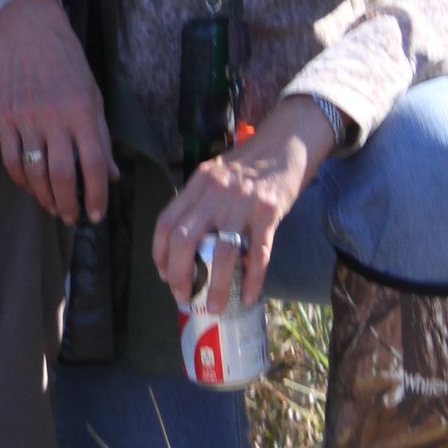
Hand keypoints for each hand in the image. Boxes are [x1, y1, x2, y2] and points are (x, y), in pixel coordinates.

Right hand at [0, 0, 115, 225]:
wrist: (28, 29)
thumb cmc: (67, 61)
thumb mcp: (93, 94)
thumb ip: (101, 136)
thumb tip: (112, 175)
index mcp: (83, 111)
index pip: (94, 164)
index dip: (97, 195)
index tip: (97, 214)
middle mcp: (55, 117)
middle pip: (62, 175)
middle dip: (68, 204)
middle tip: (71, 218)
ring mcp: (26, 118)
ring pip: (35, 172)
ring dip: (44, 197)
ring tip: (53, 207)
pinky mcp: (4, 117)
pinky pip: (11, 159)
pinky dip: (20, 179)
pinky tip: (29, 186)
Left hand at [151, 96, 336, 310]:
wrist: (287, 140)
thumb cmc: (251, 162)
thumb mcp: (217, 173)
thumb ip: (201, 200)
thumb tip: (190, 242)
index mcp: (198, 183)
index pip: (166, 221)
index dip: (160, 253)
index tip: (164, 274)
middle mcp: (215, 192)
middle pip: (185, 239)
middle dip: (179, 274)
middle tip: (182, 295)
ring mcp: (242, 203)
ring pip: (220, 253)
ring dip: (214, 286)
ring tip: (213, 306)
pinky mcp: (269, 212)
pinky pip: (258, 254)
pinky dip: (252, 280)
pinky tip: (247, 296)